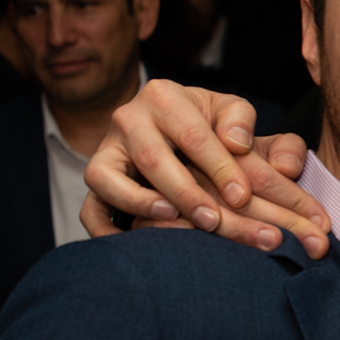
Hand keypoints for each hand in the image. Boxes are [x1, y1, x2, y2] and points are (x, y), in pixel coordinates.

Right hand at [80, 78, 329, 258]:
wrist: (176, 130)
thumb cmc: (213, 126)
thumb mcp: (236, 115)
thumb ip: (250, 125)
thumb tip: (241, 142)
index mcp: (166, 97)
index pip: (194, 135)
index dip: (220, 167)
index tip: (243, 195)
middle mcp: (129, 119)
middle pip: (153, 159)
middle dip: (187, 193)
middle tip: (216, 220)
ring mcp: (106, 150)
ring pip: (107, 178)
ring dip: (140, 203)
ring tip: (176, 220)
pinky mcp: (96, 179)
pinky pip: (89, 206)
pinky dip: (105, 226)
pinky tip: (135, 242)